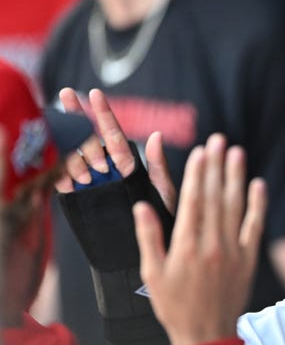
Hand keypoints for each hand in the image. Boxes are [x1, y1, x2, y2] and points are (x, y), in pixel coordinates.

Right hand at [55, 88, 176, 212]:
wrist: (147, 251)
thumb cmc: (162, 221)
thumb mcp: (165, 194)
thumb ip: (159, 167)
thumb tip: (157, 136)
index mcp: (127, 164)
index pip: (113, 133)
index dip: (102, 113)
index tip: (93, 93)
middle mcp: (106, 169)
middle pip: (87, 139)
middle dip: (82, 127)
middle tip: (82, 126)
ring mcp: (90, 183)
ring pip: (73, 157)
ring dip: (76, 159)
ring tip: (91, 178)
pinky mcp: (77, 199)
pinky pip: (60, 180)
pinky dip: (60, 174)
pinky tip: (68, 179)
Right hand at [132, 133, 266, 344]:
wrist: (207, 335)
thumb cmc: (174, 306)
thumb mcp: (153, 274)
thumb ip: (149, 238)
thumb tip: (142, 205)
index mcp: (186, 247)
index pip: (193, 201)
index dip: (197, 174)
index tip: (200, 151)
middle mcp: (212, 245)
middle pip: (215, 197)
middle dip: (216, 166)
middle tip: (219, 139)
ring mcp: (233, 252)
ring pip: (236, 207)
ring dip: (236, 178)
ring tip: (237, 152)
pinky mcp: (248, 260)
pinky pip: (254, 227)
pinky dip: (257, 205)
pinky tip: (258, 185)